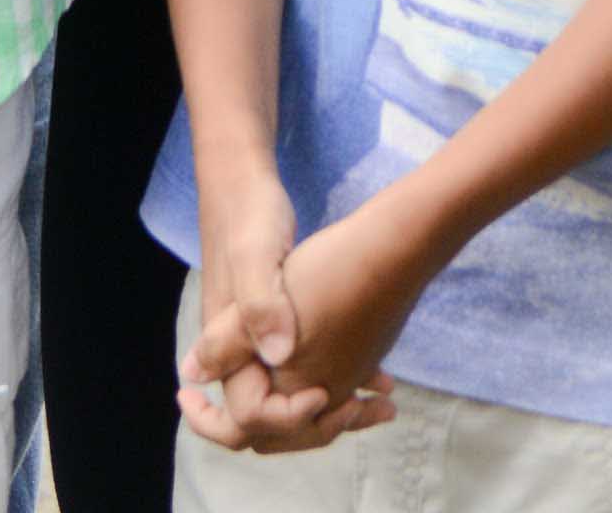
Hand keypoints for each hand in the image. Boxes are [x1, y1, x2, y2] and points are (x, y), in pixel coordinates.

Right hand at [179, 178, 408, 458]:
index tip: (322, 396)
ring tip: (381, 404)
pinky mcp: (283, 325)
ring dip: (335, 411)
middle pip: (269, 424)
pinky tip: (380, 378)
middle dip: (317, 428)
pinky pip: (307, 373)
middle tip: (364, 410)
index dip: (286, 419)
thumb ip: (259, 307)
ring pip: (293, 401)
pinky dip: (342, 384)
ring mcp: (263, 341)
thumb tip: (275, 357)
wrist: (244, 182)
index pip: (244, 418)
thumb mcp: (255, 256)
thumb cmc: (251, 216)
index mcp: (230, 346)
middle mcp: (243, 353)